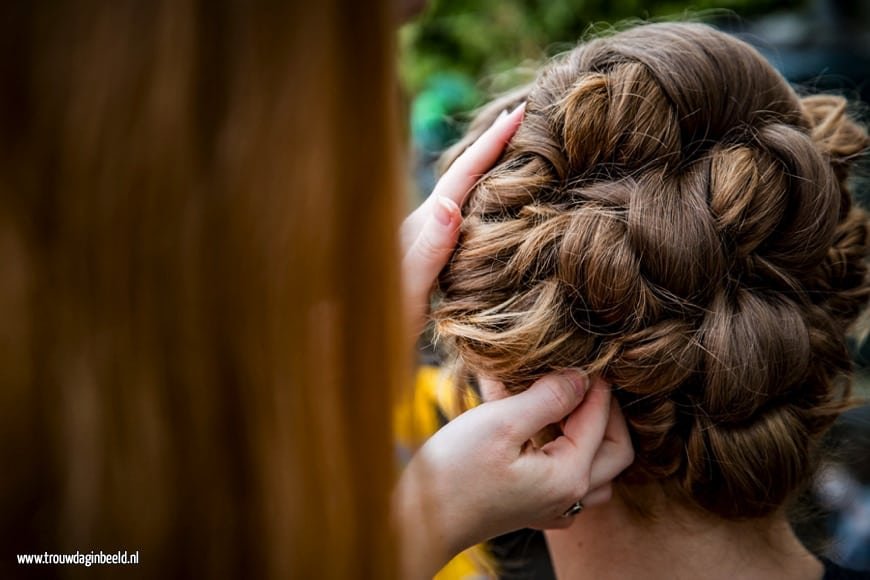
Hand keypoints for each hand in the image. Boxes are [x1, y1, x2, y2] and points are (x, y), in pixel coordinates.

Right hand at [395, 370, 633, 577]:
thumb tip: (581, 377)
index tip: (583, 357)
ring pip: (597, 467)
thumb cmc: (453, 473)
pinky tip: (538, 426)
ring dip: (590, 431)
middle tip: (582, 380)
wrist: (418, 520)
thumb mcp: (501, 423)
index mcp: (567, 476)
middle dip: (604, 410)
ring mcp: (551, 506)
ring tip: (564, 402)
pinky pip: (569, 477)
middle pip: (615, 450)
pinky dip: (566, 447)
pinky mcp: (533, 506)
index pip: (600, 420)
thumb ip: (548, 398)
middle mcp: (568, 496)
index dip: (594, 385)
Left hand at [400, 104, 524, 336]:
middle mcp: (425, 226)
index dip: (492, 143)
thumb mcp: (407, 289)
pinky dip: (486, 201)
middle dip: (495, 146)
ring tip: (520, 149)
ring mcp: (428, 240)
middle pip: (465, 175)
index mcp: (422, 225)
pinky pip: (466, 218)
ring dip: (491, 170)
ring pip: (466, 195)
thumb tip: (449, 202)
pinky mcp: (431, 257)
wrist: (354, 345)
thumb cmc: (377, 322)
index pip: (462, 176)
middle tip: (528, 116)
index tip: (521, 110)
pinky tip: (497, 204)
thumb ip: (427, 250)